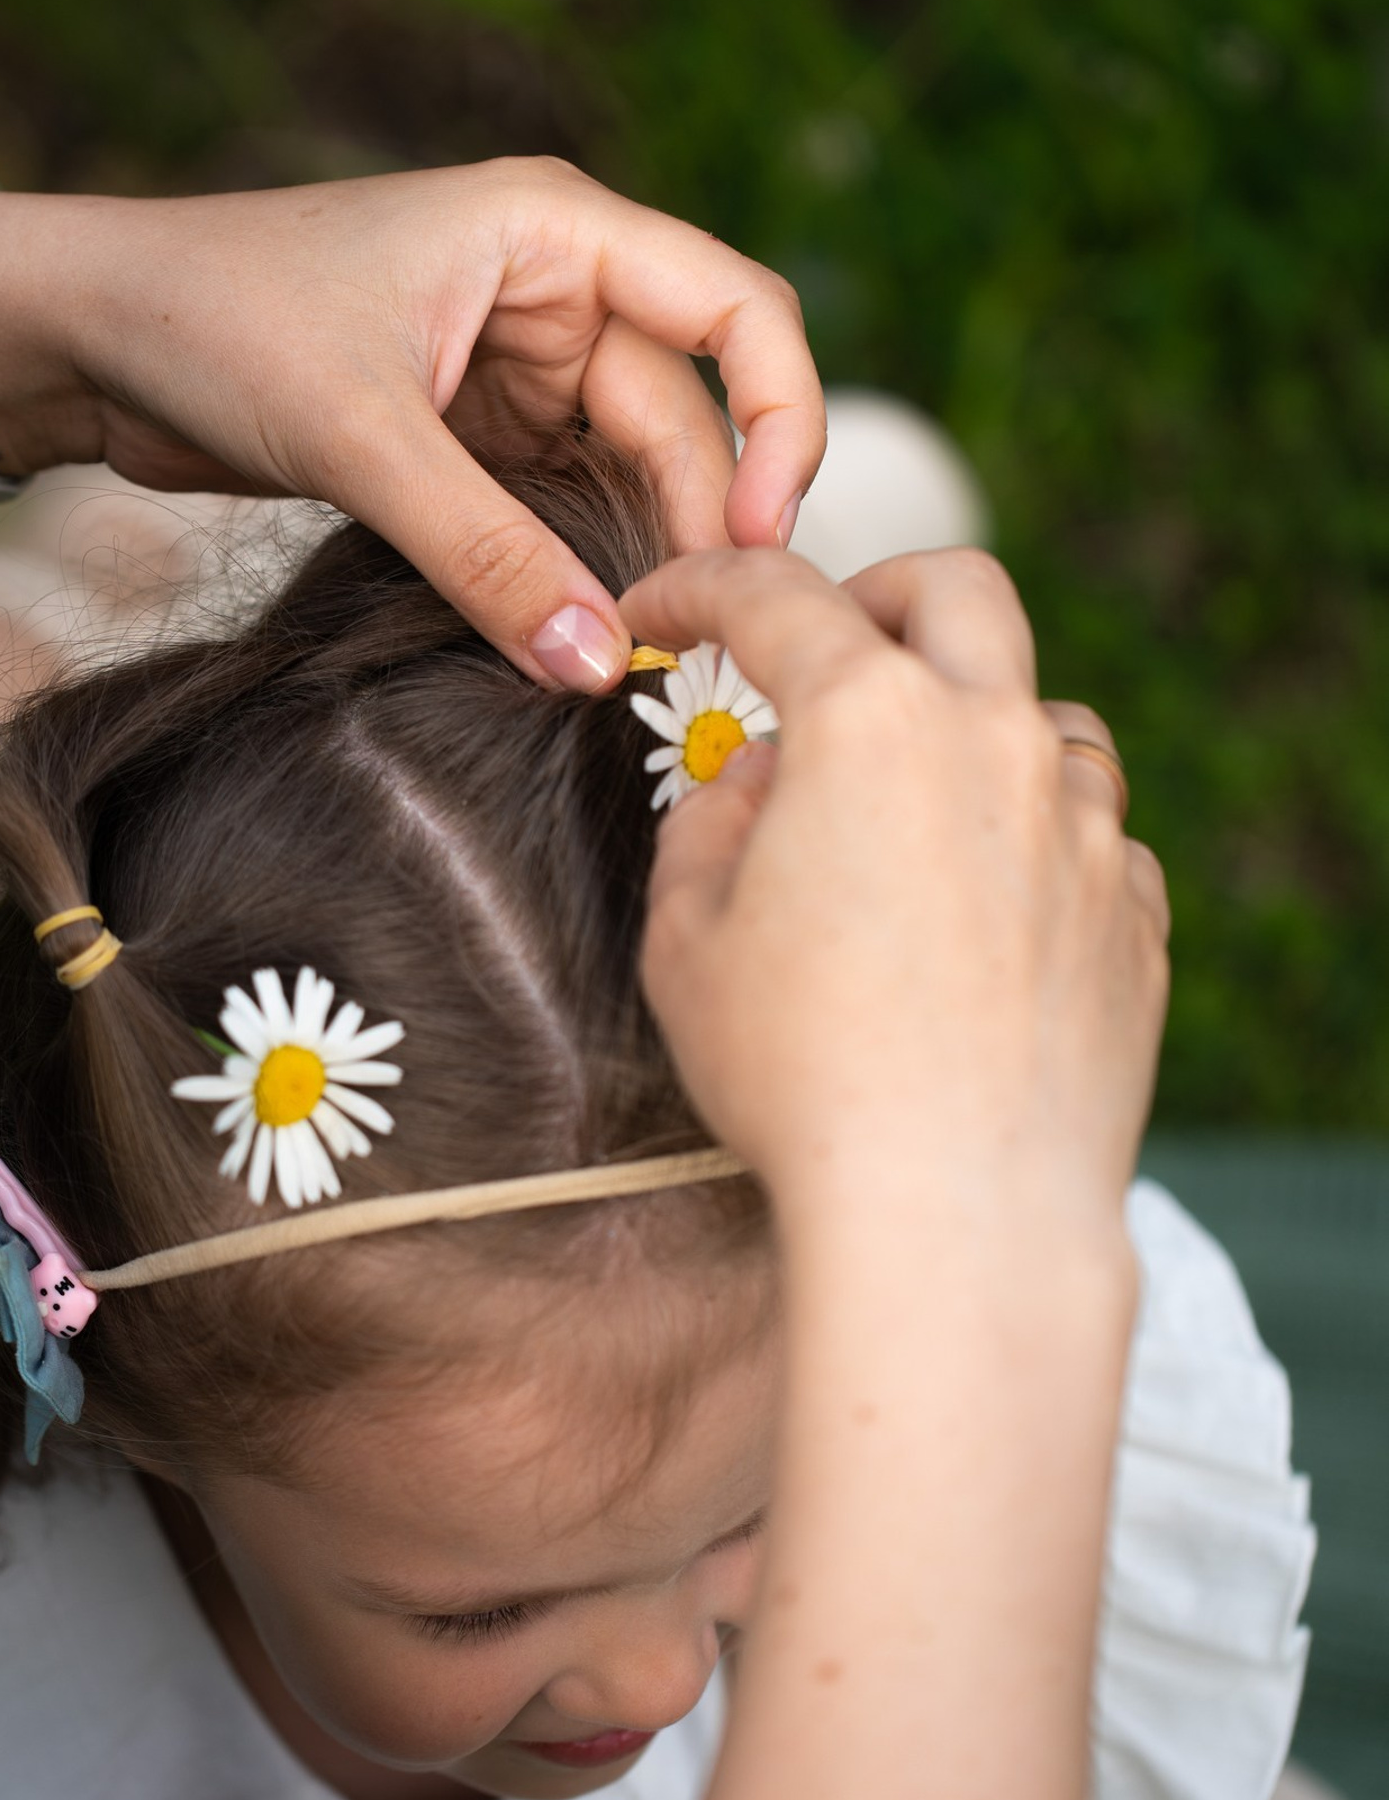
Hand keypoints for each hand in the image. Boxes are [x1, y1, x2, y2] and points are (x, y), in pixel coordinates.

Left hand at [0, 161, 822, 691]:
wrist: (92, 339)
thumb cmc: (216, 321)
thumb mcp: (364, 436)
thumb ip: (487, 553)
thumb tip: (599, 665)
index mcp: (556, 234)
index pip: (736, 311)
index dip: (778, 422)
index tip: (758, 541)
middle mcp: (552, 296)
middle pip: (680, 417)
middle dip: (691, 523)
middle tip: (686, 641)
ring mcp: (511, 373)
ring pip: (618, 475)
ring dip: (630, 558)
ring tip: (637, 654)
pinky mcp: (464, 442)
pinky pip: (549, 510)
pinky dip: (565, 570)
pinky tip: (574, 634)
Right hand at [620, 545, 1168, 1246]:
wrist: (955, 1211)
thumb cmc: (798, 1075)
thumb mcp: (686, 937)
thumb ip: (712, 819)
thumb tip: (765, 776)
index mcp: (872, 724)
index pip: (777, 598)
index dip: (701, 588)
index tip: (664, 610)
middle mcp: (997, 743)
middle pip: (956, 591)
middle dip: (876, 597)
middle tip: (823, 656)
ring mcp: (1088, 824)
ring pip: (1039, 711)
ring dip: (966, 724)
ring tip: (904, 807)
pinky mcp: (1135, 909)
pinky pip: (1087, 830)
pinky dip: (1026, 835)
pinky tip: (975, 912)